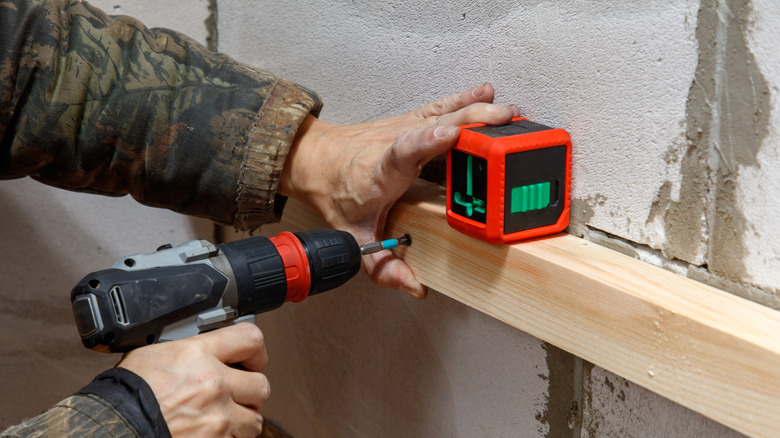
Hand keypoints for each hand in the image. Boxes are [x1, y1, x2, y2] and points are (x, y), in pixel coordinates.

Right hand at [117, 323, 268, 437]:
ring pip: (254, 419)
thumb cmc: (124, 396)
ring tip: (222, 418)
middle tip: (236, 394)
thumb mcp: (150, 355)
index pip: (250, 339)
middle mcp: (213, 384)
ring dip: (241, 420)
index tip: (252, 358)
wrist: (111, 430)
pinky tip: (208, 434)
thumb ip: (183, 350)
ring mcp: (217, 419)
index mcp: (198, 355)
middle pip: (261, 384)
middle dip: (250, 391)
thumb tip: (197, 348)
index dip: (256, 350)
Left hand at [279, 83, 518, 297]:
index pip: (403, 152)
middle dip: (469, 124)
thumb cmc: (336, 192)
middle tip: (501, 123)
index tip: (450, 135)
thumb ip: (381, 264)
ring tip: (507, 112)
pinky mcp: (412, 122)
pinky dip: (465, 100)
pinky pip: (442, 109)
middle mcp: (396, 144)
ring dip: (475, 111)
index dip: (427, 142)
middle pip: (434, 127)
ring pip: (442, 115)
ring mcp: (405, 129)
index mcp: (382, 172)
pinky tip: (487, 93)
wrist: (316, 160)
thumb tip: (413, 285)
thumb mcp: (354, 235)